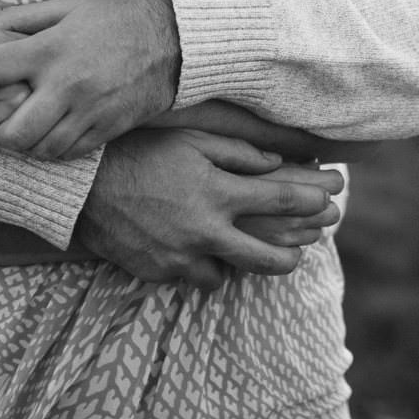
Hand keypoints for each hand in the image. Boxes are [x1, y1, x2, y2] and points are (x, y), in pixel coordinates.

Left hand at [0, 0, 181, 159]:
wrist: (175, 42)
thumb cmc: (117, 18)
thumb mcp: (69, 6)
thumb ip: (24, 17)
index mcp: (49, 49)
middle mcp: (64, 84)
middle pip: (7, 128)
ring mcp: (85, 111)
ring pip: (34, 148)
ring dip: (15, 144)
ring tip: (5, 132)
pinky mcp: (103, 130)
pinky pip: (62, 153)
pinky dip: (45, 150)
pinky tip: (39, 139)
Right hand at [75, 129, 344, 290]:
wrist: (85, 187)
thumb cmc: (142, 153)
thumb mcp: (193, 139)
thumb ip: (238, 152)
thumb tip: (276, 164)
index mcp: (219, 192)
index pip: (283, 200)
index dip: (314, 200)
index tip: (333, 200)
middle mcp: (207, 230)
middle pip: (268, 258)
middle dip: (292, 257)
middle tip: (301, 254)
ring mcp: (184, 256)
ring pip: (231, 275)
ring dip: (242, 265)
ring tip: (247, 253)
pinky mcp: (161, 272)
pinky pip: (197, 278)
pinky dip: (205, 269)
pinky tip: (205, 255)